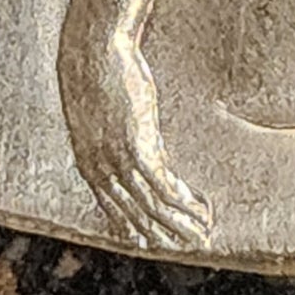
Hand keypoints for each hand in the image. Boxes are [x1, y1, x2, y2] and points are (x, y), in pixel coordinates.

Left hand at [58, 21, 211, 249]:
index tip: (160, 239)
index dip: (141, 229)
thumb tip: (123, 132)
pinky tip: (203, 210)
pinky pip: (166, 189)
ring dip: (182, 225)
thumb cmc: (92, 70)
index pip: (116, 212)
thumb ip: (106, 131)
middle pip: (137, 218)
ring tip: (204, 234)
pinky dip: (186, 204)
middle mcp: (102, 172)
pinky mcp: (139, 149)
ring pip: (155, 209)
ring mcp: (119, 162)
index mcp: (89, 165)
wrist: (91, 49)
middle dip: (165, 235)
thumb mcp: (96, 109)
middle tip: (191, 244)